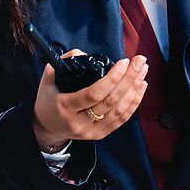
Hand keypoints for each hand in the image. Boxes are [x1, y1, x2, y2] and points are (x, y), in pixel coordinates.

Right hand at [32, 50, 147, 147]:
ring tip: (142, 72)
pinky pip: (122, 120)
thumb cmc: (48, 100)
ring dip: (134, 90)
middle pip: (111, 101)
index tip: (122, 63)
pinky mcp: (100, 135)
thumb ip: (63, 62)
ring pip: (120, 111)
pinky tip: (140, 88)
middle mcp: (79, 122)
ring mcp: (91, 131)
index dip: (112, 79)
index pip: (93, 94)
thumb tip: (83, 54)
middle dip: (129, 79)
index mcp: (64, 107)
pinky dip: (134, 103)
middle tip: (139, 62)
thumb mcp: (48, 78)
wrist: (46, 127)